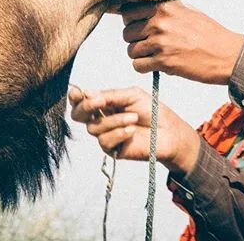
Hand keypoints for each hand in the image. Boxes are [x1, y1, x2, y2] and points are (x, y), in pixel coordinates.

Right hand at [68, 85, 199, 174]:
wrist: (168, 131)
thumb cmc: (152, 111)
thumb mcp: (132, 95)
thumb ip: (111, 95)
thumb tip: (88, 93)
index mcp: (105, 103)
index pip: (83, 100)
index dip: (76, 97)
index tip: (77, 93)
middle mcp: (102, 118)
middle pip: (78, 115)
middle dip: (86, 107)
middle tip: (100, 102)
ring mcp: (106, 134)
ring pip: (94, 128)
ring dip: (114, 120)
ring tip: (134, 118)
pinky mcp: (112, 149)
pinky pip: (105, 141)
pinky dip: (118, 133)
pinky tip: (132, 131)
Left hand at [121, 0, 243, 84]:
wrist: (227, 54)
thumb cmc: (211, 34)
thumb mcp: (188, 11)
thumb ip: (166, 9)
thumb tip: (146, 9)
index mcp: (165, 7)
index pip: (129, 11)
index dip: (131, 21)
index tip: (138, 27)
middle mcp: (160, 22)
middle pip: (127, 32)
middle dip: (135, 39)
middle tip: (148, 44)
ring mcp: (161, 42)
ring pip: (131, 50)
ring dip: (140, 55)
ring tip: (154, 56)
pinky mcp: (164, 61)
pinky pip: (138, 65)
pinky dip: (144, 67)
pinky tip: (155, 65)